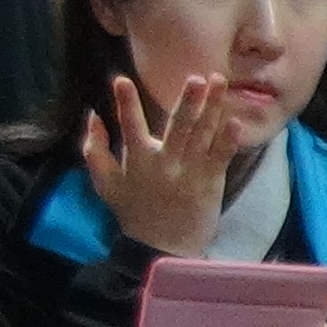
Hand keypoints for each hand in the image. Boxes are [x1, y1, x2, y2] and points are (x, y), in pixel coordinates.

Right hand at [81, 72, 238, 258]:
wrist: (162, 247)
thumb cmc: (133, 210)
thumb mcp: (105, 183)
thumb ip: (94, 148)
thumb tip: (91, 114)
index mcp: (137, 160)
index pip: (129, 127)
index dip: (125, 104)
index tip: (121, 80)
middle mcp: (164, 162)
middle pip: (178, 127)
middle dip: (187, 101)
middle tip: (196, 78)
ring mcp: (190, 171)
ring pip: (202, 134)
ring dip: (212, 107)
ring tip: (220, 82)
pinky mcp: (210, 182)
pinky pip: (220, 157)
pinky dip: (228, 140)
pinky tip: (235, 122)